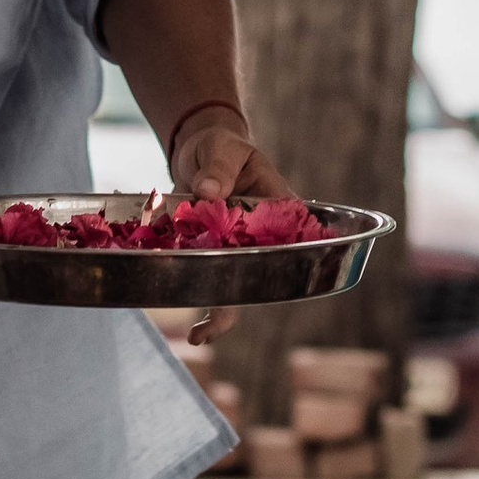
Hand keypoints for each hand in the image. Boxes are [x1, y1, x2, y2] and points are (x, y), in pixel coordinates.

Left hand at [160, 105, 291, 348]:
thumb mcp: (221, 147)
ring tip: (199, 334)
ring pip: (234, 283)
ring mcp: (236, 247)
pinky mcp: (211, 252)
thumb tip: (209, 190)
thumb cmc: (220, 144)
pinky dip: (196, 295)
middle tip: (216, 321)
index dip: (281, 261)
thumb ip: (217, 165)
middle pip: (261, 272)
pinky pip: (207, 277)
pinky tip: (189, 325)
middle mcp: (261, 235)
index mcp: (278, 208)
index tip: (265, 278)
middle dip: (241, 298)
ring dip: (219, 308)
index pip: (289, 238)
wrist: (198, 150)